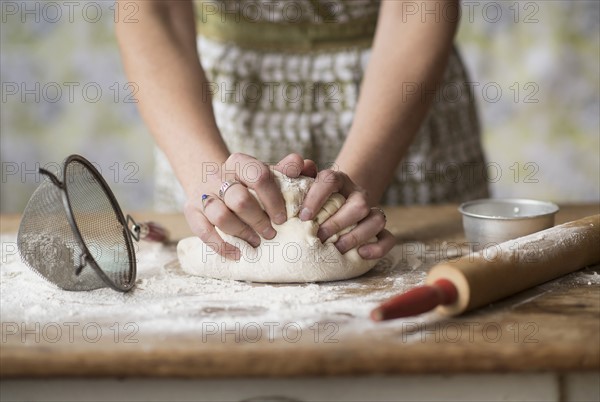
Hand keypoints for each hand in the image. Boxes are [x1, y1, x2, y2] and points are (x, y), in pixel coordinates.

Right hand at [184, 153, 314, 259]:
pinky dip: (221, 246)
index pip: (258, 175)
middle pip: (239, 199)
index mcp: (239, 162)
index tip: (284, 218)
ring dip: (242, 233)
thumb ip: (287, 170)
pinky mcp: (191, 211)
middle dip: (259, 221)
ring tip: (256, 242)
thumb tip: (306, 165)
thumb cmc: (248, 182)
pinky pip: (203, 231)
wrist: (213, 182)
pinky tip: (237, 253)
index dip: (273, 199)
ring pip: (221, 216)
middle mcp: (218, 175)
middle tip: (271, 234)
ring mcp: (203, 194)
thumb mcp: (267, 173)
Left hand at [299, 169, 394, 258]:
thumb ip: (293, 171)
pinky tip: (361, 254)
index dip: (318, 197)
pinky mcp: (378, 231)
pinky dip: (378, 247)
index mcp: (337, 180)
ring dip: (357, 235)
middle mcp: (357, 194)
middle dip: (338, 222)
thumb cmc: (307, 201)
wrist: (326, 210)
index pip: (331, 179)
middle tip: (320, 237)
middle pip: (359, 203)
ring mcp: (370, 212)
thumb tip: (300, 164)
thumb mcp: (298, 185)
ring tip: (337, 248)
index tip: (304, 217)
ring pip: (377, 219)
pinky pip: (387, 238)